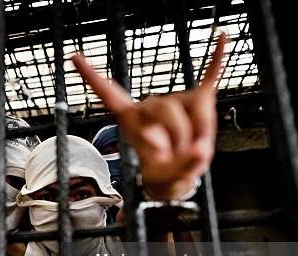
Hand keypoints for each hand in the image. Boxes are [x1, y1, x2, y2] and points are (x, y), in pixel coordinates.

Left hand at [72, 33, 227, 199]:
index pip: (108, 94)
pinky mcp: (197, 101)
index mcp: (130, 118)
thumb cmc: (162, 171)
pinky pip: (210, 77)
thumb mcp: (164, 177)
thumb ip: (180, 166)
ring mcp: (175, 101)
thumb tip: (199, 151)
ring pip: (195, 111)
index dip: (91, 77)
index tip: (74, 57)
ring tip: (192, 150)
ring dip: (199, 135)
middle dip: (177, 137)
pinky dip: (217, 59)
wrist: (177, 175)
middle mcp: (151, 104)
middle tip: (178, 156)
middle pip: (166, 109)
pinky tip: (223, 38)